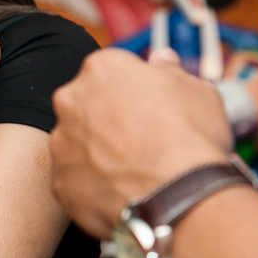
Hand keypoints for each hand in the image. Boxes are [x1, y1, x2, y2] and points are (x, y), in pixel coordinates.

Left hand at [49, 47, 233, 238]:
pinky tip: (121, 192)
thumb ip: (171, 70)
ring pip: (77, 142)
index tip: (149, 109)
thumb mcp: (197, 91)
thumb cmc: (191, 140)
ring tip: (133, 170)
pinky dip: (92, 185)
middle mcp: (71, 100)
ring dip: (97, 152)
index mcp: (101, 68)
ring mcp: (62, 142)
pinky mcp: (60, 181)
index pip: (111, 72)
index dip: (132, 92)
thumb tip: (162, 59)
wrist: (183, 198)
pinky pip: (74, 179)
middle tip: (140, 140)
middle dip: (108, 119)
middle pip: (86, 104)